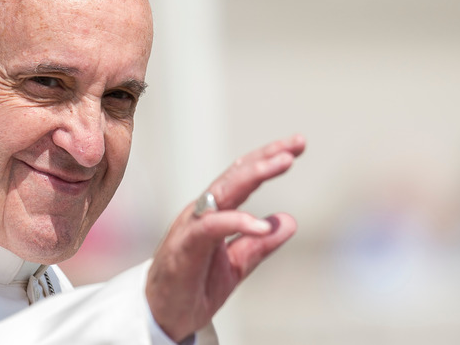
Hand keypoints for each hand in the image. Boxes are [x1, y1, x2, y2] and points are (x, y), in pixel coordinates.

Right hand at [145, 135, 305, 341]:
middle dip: (266, 156)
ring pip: (223, 191)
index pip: (243, 177)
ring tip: (283, 162)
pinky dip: (237, 222)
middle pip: (236, 175)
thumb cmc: (192, 286)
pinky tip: (262, 226)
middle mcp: (202, 212)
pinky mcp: (185, 245)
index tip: (297, 146)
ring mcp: (191, 226)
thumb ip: (259, 244)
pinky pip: (211, 227)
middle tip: (298, 144)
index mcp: (214, 212)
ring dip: (254, 174)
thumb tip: (289, 222)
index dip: (268, 159)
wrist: (162, 316)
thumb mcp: (236, 265)